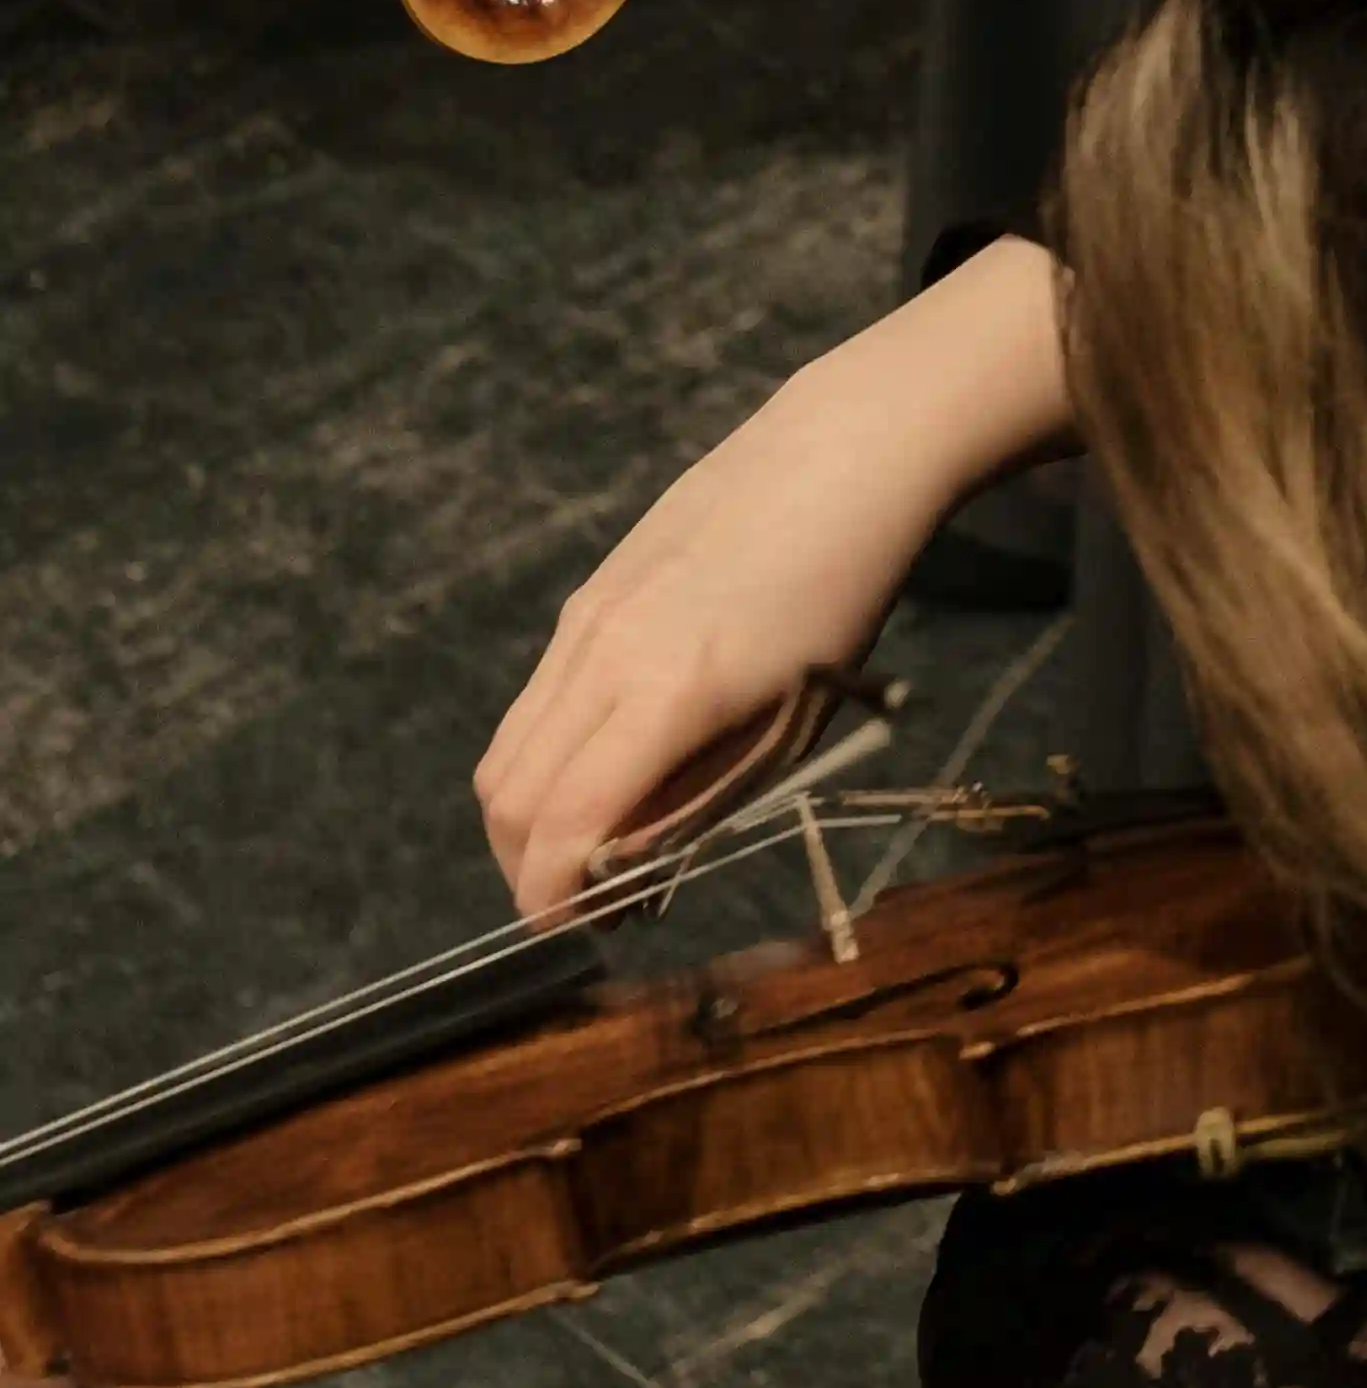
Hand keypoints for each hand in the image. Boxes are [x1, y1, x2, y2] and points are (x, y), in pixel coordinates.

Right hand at [482, 346, 962, 922]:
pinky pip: (532, 702)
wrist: (839, 454)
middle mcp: (602, 655)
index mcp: (666, 694)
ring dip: (525, 815)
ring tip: (591, 842)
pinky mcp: (585, 596)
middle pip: (507, 798)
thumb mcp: (792, 720)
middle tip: (586, 901)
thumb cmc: (842, 596)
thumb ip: (699, 798)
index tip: (572, 933)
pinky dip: (540, 756)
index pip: (562, 826)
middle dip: (527, 868)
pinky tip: (599, 766)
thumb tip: (621, 866)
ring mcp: (584, 620)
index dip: (549, 900)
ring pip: (504, 751)